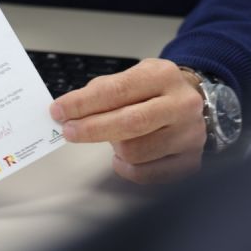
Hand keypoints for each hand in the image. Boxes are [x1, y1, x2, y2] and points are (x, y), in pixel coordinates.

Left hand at [49, 59, 206, 183]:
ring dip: (114, 147)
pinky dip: (126, 167)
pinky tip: (124, 156)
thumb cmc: (156, 91)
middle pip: (128, 123)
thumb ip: (102, 91)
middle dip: (91, 129)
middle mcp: (182, 105)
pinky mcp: (190, 161)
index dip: (83, 104)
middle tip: (68, 131)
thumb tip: (68, 110)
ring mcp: (189, 135)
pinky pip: (145, 174)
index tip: (59, 111)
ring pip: (134, 152)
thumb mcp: (133, 76)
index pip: (117, 91)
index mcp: (164, 76)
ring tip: (114, 138)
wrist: (191, 103)